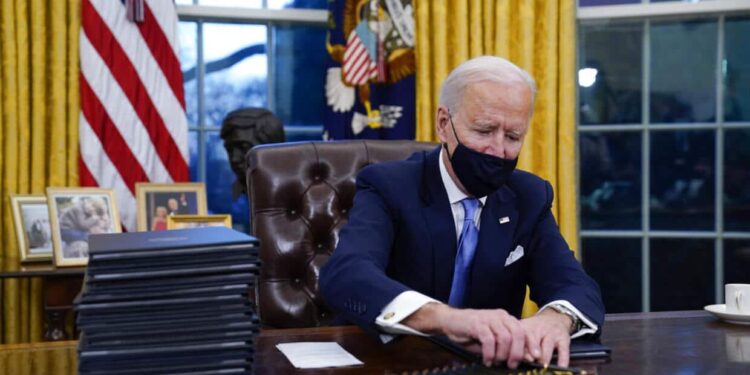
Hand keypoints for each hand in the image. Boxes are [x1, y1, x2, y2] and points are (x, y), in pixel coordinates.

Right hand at [403, 303, 527, 367]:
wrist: (451, 321)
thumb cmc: (472, 333)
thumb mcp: (492, 341)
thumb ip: (507, 348)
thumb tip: (525, 358)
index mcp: (506, 319)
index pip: (524, 331)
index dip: (531, 345)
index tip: (535, 358)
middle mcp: (500, 316)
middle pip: (517, 334)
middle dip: (517, 353)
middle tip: (511, 364)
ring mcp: (488, 318)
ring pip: (504, 338)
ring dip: (502, 354)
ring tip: (496, 362)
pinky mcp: (477, 323)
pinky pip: (488, 340)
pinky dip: (489, 353)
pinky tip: (486, 360)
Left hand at [520, 308, 572, 366]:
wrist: (554, 317)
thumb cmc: (535, 329)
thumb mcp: (526, 331)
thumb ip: (521, 345)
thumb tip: (521, 360)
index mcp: (526, 327)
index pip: (521, 336)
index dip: (520, 347)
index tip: (519, 356)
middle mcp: (539, 329)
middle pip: (533, 340)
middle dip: (531, 351)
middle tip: (530, 359)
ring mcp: (552, 334)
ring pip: (547, 345)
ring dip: (544, 356)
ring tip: (542, 365)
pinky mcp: (564, 339)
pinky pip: (563, 350)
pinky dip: (562, 359)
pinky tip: (560, 366)